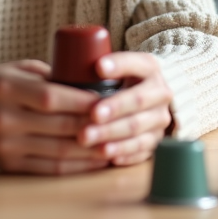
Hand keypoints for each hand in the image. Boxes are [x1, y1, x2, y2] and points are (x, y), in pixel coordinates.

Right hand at [0, 60, 108, 174]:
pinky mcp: (9, 165)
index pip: (52, 97)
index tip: (108, 99)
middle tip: (119, 122)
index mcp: (6, 88)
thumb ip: (49, 76)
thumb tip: (90, 83)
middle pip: (59, 126)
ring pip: (58, 151)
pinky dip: (76, 167)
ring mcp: (6, 145)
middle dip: (93, 126)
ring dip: (91, 151)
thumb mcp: (16, 70)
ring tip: (115, 144)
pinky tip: (94, 161)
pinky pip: (49, 169)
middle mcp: (5, 118)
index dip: (83, 101)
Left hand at [78, 52, 172, 166]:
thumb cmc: (118, 83)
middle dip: (114, 108)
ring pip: (137, 128)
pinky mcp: (156, 141)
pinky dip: (123, 152)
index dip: (119, 65)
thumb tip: (58, 73)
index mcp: (149, 67)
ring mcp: (159, 118)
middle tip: (92, 114)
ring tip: (88, 138)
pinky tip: (105, 154)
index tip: (98, 67)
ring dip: (111, 134)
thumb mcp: (113, 69)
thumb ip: (95, 68)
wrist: (145, 103)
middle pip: (138, 100)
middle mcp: (160, 92)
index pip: (136, 64)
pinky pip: (141, 150)